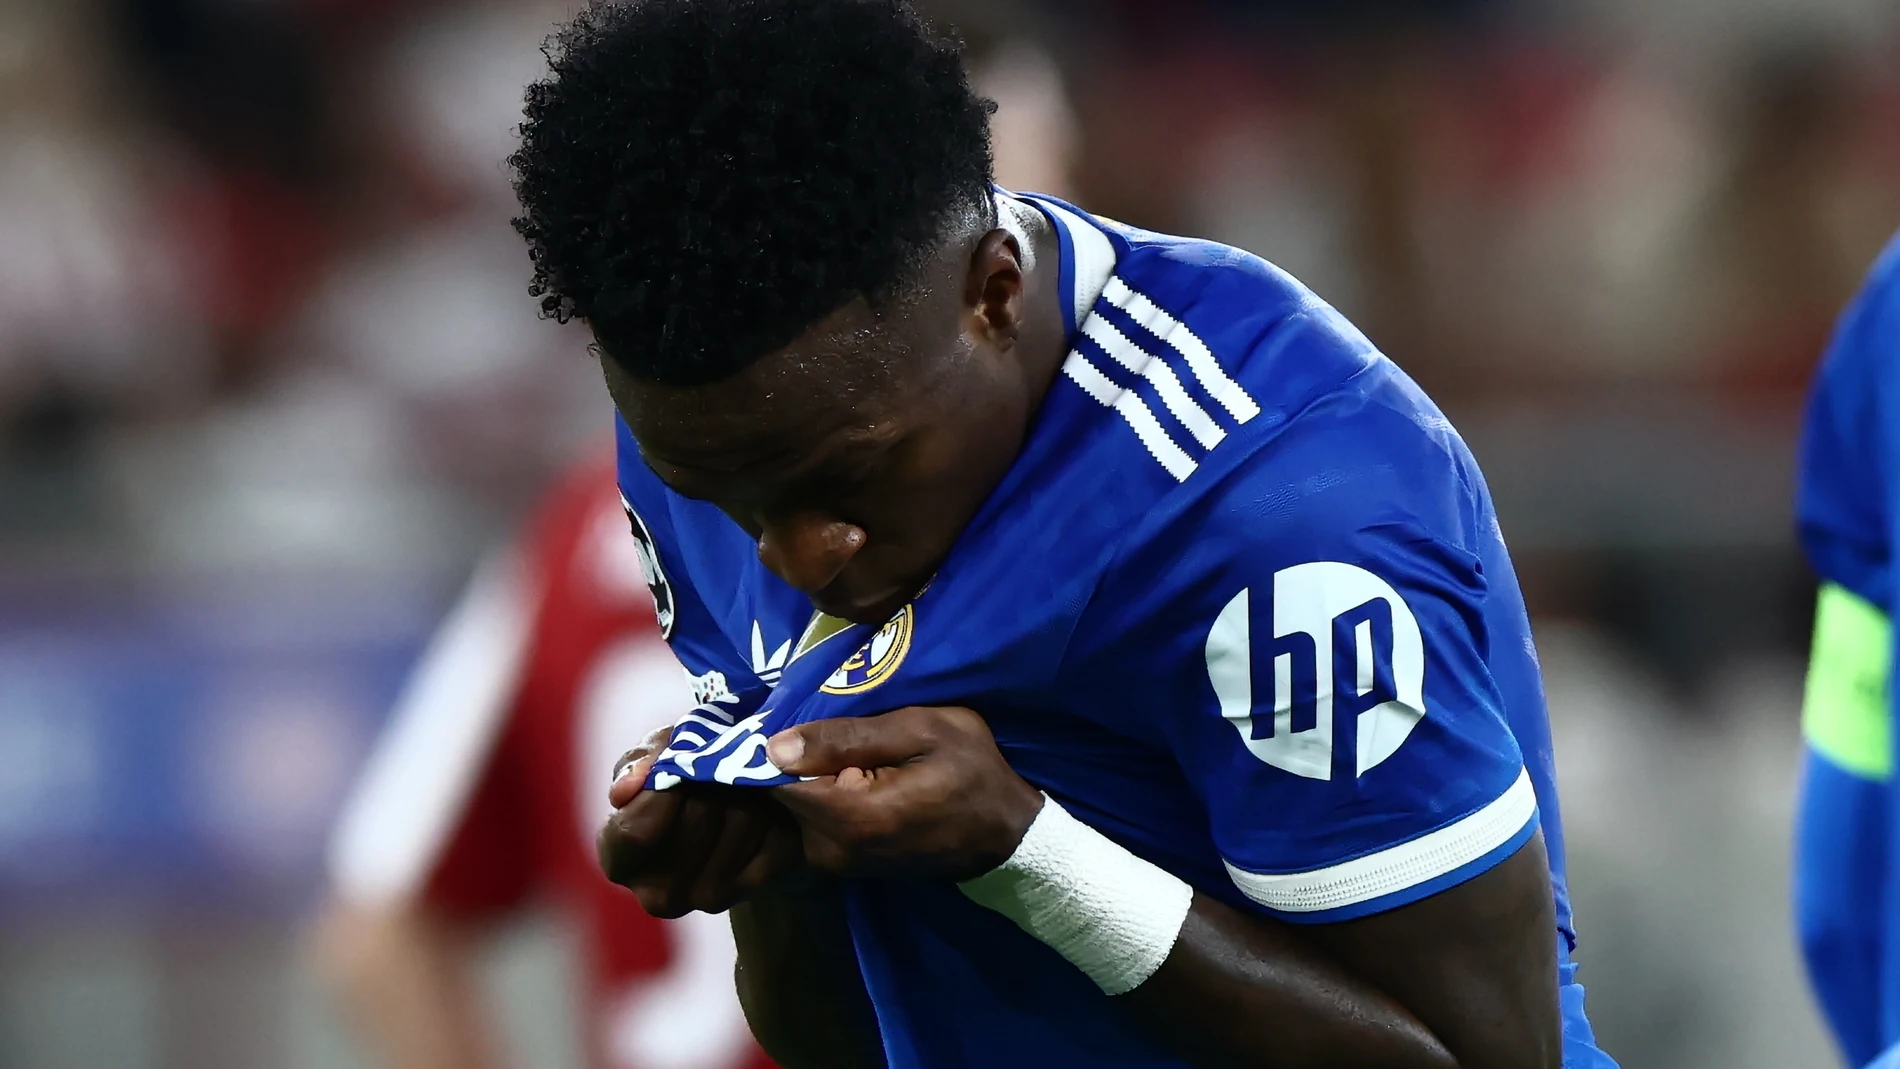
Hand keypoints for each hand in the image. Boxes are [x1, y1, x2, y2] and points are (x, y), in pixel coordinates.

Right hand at [598, 725, 804, 917]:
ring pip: (740, 828)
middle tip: (717, 766)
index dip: (659, 793)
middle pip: (693, 823)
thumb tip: (624, 790)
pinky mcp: (758, 888)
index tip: (678, 765)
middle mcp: (660, 894)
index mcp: (620, 861)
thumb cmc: (682, 777)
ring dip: (748, 793)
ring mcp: (710, 898)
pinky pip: (775, 842)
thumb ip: (639, 763)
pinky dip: (777, 814)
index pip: (633, 834)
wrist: (741, 813)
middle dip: (708, 784)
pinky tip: (769, 804)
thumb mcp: (658, 754)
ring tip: (743, 780)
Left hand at [766, 706, 1045, 880]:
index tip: (793, 714)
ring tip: (847, 747)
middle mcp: (830, 849)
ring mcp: (837, 864)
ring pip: (797, 807)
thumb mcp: (921, 731)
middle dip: (795, 758)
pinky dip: (825, 795)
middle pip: (781, 792)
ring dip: (812, 776)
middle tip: (828, 724)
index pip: (771, 777)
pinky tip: (855, 773)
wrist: (1008, 834)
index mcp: (847, 815)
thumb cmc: (972, 771)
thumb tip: (774, 745)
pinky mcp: (846, 865)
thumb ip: (848, 737)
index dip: (775, 742)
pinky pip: (815, 821)